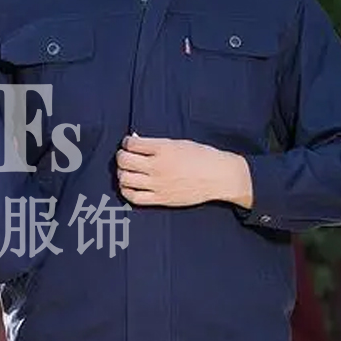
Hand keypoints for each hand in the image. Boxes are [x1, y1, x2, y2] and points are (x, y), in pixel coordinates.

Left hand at [116, 134, 252, 208]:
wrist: (220, 177)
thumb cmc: (202, 157)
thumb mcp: (179, 143)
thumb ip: (156, 143)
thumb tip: (135, 141)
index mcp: (164, 149)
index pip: (131, 144)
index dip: (126, 142)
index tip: (129, 144)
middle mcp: (158, 166)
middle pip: (124, 161)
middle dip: (121, 156)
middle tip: (125, 156)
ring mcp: (158, 184)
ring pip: (125, 179)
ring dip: (121, 173)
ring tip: (127, 171)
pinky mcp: (161, 199)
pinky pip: (134, 197)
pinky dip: (126, 191)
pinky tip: (129, 186)